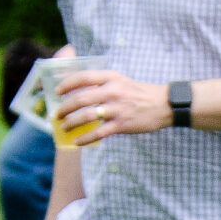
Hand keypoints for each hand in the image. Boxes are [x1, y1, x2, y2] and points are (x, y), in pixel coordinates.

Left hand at [53, 70, 167, 141]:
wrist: (163, 105)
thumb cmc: (139, 93)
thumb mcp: (121, 81)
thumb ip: (103, 83)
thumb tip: (80, 90)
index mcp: (111, 78)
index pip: (83, 77)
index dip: (67, 84)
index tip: (57, 91)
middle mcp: (113, 91)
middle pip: (81, 99)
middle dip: (65, 108)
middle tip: (57, 114)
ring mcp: (117, 109)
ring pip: (86, 116)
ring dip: (71, 123)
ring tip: (64, 127)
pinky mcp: (121, 124)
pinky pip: (98, 133)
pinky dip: (85, 138)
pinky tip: (77, 142)